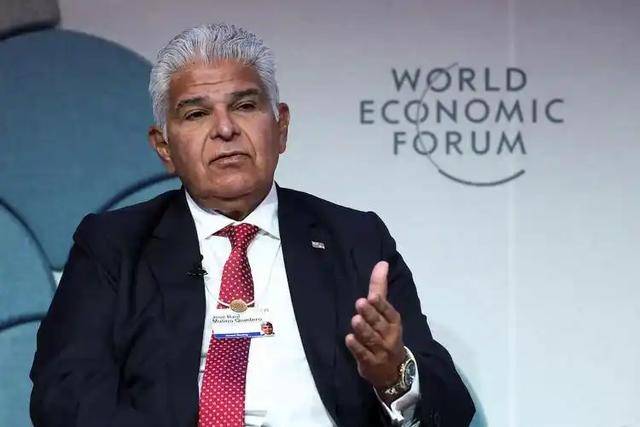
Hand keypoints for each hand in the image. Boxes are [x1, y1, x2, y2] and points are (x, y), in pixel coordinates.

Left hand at [345, 261, 405, 391]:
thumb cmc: (386, 334)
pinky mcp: (369, 363)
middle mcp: (389, 336)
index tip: (372, 296)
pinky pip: (363, 354)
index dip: (381, 305)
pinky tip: (349, 339)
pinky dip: (356, 347)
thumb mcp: (385, 312)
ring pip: (371, 339)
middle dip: (370, 314)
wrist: (393, 370)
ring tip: (355, 320)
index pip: (389, 312)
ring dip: (363, 329)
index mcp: (393, 322)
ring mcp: (380, 351)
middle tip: (360, 303)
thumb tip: (382, 263)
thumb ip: (380, 288)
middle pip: (379, 324)